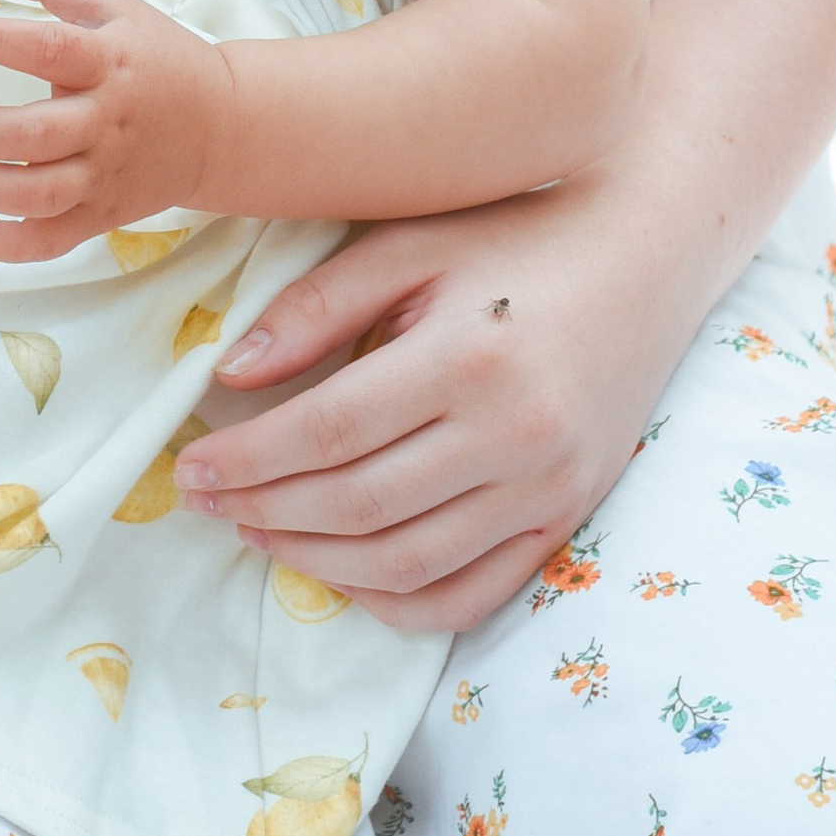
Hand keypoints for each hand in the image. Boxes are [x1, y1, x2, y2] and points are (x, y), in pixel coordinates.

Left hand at [0, 0, 235, 264]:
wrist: (224, 127)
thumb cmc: (163, 61)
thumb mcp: (120, 9)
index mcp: (110, 63)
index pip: (50, 50)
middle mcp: (108, 122)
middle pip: (36, 134)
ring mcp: (107, 174)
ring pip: (40, 194)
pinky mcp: (105, 214)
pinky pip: (51, 240)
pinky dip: (7, 240)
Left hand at [172, 164, 707, 630]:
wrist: (646, 258)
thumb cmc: (514, 235)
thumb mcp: (409, 242)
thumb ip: (316, 306)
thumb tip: (227, 375)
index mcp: (467, 356)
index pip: (328, 432)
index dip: (247, 458)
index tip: (188, 466)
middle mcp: (515, 435)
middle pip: (359, 503)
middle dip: (265, 509)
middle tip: (204, 500)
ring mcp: (549, 488)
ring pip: (406, 561)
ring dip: (316, 561)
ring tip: (256, 530)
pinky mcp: (568, 519)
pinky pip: (471, 595)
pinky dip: (395, 600)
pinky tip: (341, 571)